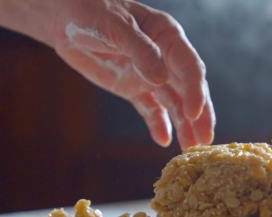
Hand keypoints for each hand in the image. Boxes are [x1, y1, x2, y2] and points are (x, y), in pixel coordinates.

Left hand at [49, 0, 214, 148]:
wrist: (66, 19)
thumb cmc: (92, 11)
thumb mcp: (116, 27)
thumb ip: (140, 51)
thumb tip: (161, 78)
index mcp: (167, 36)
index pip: (190, 67)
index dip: (195, 91)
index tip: (195, 114)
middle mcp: (165, 57)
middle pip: (188, 89)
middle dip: (198, 116)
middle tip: (205, 141)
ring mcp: (149, 74)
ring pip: (173, 103)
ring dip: (183, 125)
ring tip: (189, 149)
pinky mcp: (133, 88)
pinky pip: (150, 109)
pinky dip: (157, 124)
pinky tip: (163, 140)